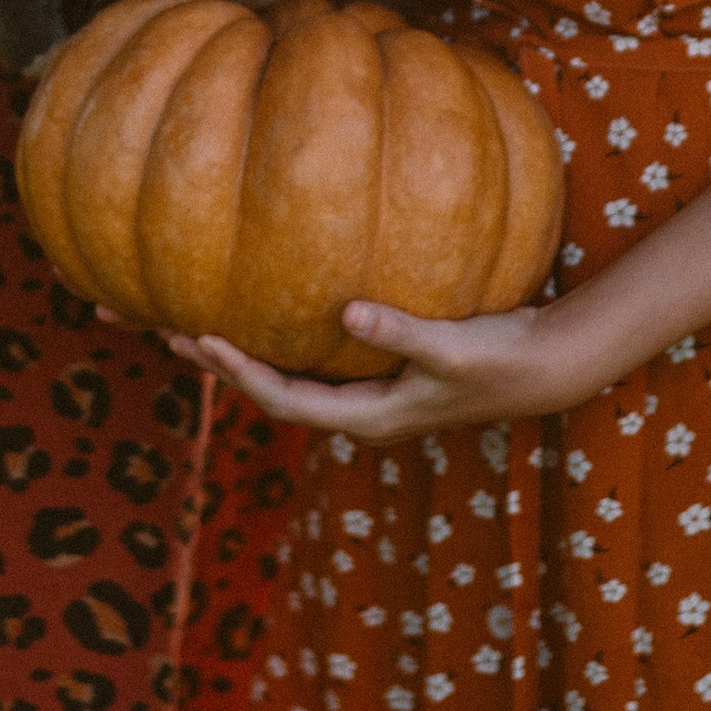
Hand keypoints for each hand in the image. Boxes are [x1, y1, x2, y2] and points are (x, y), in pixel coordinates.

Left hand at [164, 301, 608, 443]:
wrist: (544, 366)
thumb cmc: (499, 359)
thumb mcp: (451, 349)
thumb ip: (401, 332)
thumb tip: (347, 312)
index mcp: (366, 416)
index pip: (284, 400)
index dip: (239, 372)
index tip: (201, 338)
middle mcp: (357, 408)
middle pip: (272, 389)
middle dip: (221, 362)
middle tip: (166, 329)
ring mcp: (366, 388)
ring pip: (289, 372)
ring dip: (244, 348)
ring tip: (197, 314)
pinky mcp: (379, 366)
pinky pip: (316, 352)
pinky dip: (284, 330)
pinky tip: (268, 294)